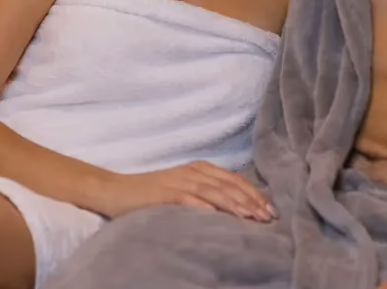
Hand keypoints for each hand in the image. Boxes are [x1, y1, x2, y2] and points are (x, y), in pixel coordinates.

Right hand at [95, 162, 276, 221]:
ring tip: (253, 218)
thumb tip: (236, 208)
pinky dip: (208, 208)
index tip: (270, 210)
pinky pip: (191, 199)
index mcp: (199, 168)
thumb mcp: (183, 188)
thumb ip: (206, 193)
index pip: (233, 179)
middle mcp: (192, 171)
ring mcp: (179, 181)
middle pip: (229, 184)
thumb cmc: (151, 194)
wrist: (117, 191)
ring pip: (215, 191)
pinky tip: (220, 217)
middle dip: (251, 201)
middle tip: (269, 217)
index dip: (254, 193)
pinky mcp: (166, 193)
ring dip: (236, 205)